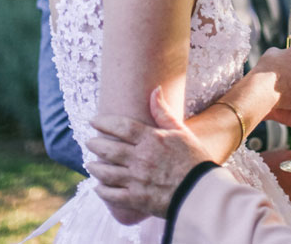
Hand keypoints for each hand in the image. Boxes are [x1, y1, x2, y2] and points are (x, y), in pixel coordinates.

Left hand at [86, 86, 210, 221]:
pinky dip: (102, 191)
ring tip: (89, 164)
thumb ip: (163, 112)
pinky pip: (113, 196)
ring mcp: (137, 180)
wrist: (201, 191)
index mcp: (152, 140)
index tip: (94, 121)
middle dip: (96, 144)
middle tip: (89, 142)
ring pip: (107, 173)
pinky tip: (97, 188)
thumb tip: (155, 89)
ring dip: (95, 167)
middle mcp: (141, 159)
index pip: (122, 127)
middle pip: (110, 149)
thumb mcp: (181, 131)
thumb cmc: (194, 159)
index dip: (105, 123)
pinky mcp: (137, 199)